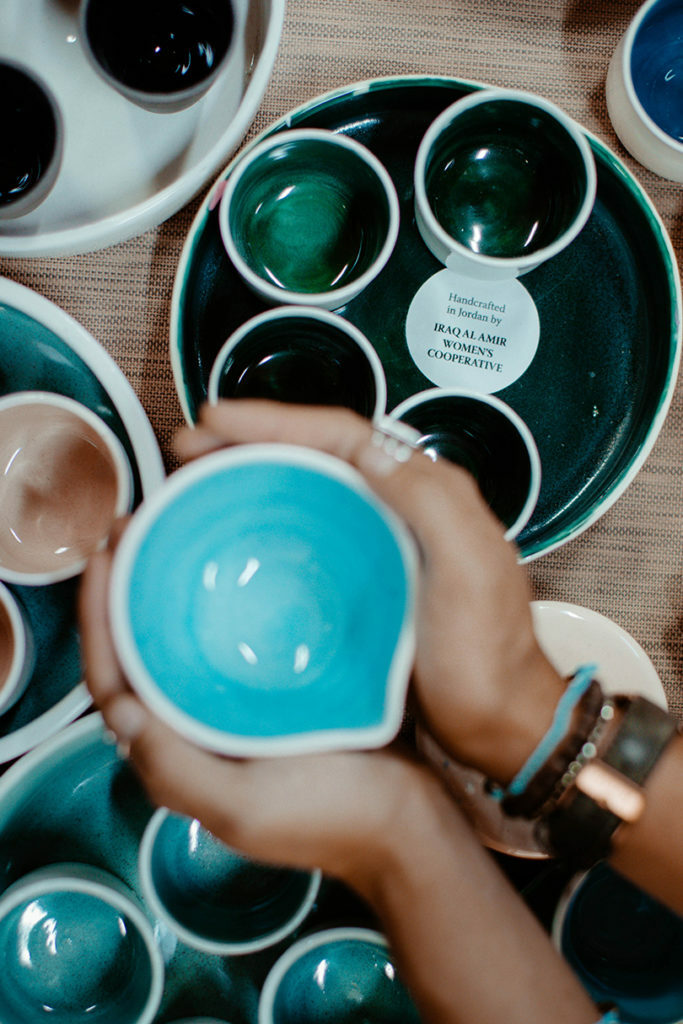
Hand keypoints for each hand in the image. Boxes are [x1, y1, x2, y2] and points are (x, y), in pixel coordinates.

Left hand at [79, 540, 431, 891]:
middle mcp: (199, 729)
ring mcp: (241, 708)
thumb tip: (119, 713)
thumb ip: (180, 769)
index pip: (113, 680)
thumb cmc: (336, 820)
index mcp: (179, 755)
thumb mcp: (246, 806)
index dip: (96, 619)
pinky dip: (227, 599)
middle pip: (143, 651)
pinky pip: (238, 638)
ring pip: (188, 639)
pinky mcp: (281, 691)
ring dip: (171, 587)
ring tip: (173, 532)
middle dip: (128, 590)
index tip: (104, 556)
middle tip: (136, 527)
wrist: (414, 823)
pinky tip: (240, 562)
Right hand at [174, 400, 564, 781]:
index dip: (277, 420)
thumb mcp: (470, 574)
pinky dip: (268, 526)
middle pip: (318, 455)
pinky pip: (309, 537)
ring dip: (254, 478)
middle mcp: (404, 510)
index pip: (343, 435)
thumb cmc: (489, 661)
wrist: (499, 728)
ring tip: (199, 481)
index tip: (221, 421)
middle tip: (193, 447)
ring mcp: (382, 546)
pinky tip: (237, 539)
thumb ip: (431, 503)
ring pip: (308, 491)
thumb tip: (371, 448)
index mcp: (429, 495)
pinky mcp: (364, 583)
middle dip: (252, 441)